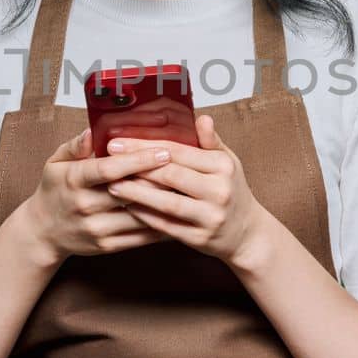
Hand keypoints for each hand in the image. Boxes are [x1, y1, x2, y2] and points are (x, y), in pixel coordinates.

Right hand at [21, 126, 174, 261]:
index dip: (138, 160)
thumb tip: (91, 131)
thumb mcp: (55, 163)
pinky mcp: (107, 246)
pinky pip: (140, 236)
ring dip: (165, 203)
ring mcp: (97, 228)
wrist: (43, 232)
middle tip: (186, 168)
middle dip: (159, 179)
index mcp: (74, 179)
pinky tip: (177, 213)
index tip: (164, 151)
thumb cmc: (55, 190)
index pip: (110, 169)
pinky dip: (161, 226)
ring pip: (139, 216)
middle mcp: (85, 205)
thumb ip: (75, 146)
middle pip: (130, 192)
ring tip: (187, 190)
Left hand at [103, 114, 271, 264]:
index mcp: (222, 165)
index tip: (119, 141)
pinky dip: (146, 217)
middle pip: (170, 175)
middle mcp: (219, 190)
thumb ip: (210, 141)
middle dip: (136, 166)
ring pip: (166, 202)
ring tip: (113, 185)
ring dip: (137, 194)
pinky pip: (167, 226)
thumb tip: (200, 118)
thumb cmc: (231, 191)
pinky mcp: (200, 238)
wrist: (248, 233)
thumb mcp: (227, 162)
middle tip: (108, 160)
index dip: (145, 145)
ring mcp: (210, 216)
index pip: (178, 151)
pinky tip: (128, 208)